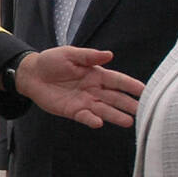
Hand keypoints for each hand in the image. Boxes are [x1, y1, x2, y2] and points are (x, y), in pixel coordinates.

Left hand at [13, 47, 142, 127]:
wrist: (32, 75)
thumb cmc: (52, 61)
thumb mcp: (69, 54)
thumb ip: (88, 56)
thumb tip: (109, 55)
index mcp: (96, 74)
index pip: (117, 80)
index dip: (131, 85)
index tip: (145, 90)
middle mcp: (94, 89)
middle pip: (115, 98)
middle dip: (129, 104)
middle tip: (144, 110)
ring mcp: (84, 101)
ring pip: (104, 110)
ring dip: (116, 116)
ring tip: (130, 122)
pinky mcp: (73, 111)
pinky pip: (85, 116)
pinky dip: (92, 120)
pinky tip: (99, 122)